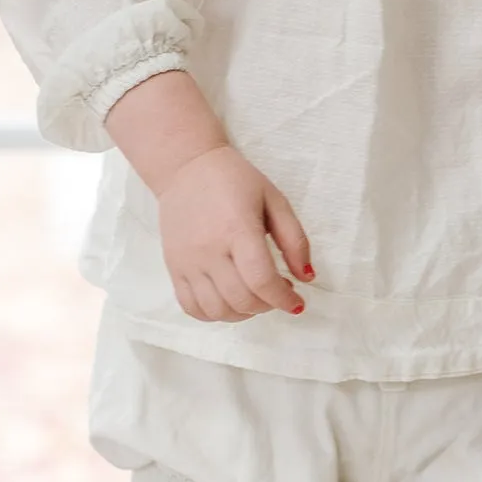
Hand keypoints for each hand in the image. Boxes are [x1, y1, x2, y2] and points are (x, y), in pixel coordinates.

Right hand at [155, 144, 313, 321]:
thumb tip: (307, 277)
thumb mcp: (275, 200)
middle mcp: (209, 249)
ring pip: (216, 310)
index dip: (284, 299)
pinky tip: (229, 301)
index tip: (297, 303)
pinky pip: (190, 307)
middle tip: (278, 293)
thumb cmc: (235, 181)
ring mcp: (187, 261)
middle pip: (241, 300)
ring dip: (243, 314)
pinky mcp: (173, 267)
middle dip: (268, 306)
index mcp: (237, 229)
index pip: (261, 280)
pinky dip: (213, 315)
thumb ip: (294, 239)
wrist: (186, 166)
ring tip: (255, 298)